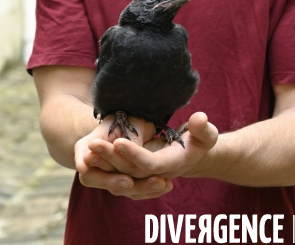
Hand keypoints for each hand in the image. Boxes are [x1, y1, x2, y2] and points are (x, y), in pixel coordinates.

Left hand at [76, 112, 217, 199]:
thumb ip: (203, 128)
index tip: (118, 141)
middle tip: (93, 143)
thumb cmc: (200, 140)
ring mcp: (143, 176)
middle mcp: (154, 175)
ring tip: (87, 147)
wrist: (193, 154)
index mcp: (170, 166)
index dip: (134, 154)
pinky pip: (116, 173)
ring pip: (119, 173)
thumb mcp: (206, 134)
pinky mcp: (135, 173)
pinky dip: (102, 167)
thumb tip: (199, 119)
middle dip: (110, 158)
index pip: (149, 165)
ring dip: (103, 163)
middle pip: (128, 171)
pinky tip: (88, 153)